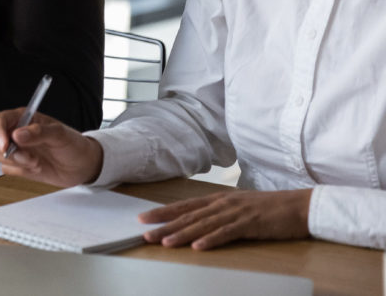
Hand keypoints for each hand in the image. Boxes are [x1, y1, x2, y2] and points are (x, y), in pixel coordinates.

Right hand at [0, 108, 103, 186]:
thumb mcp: (60, 135)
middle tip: (26, 157)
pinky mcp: (18, 165)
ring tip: (35, 161)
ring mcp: (16, 149)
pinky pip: (5, 168)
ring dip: (14, 161)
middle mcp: (15, 132)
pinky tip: (36, 167)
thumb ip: (39, 132)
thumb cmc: (74, 145)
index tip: (5, 145)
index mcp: (23, 118)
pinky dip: (19, 171)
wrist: (83, 166)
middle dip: (4, 150)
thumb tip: (18, 134)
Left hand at [138, 189, 312, 249]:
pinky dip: (211, 239)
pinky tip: (198, 246)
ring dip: (182, 234)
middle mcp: (223, 203)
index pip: (185, 206)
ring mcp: (236, 212)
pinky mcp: (250, 223)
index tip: (143, 218)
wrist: (300, 205)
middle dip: (165, 225)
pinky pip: (227, 232)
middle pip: (189, 215)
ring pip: (203, 224)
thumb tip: (200, 221)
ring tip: (165, 242)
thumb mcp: (240, 207)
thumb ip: (220, 212)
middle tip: (144, 233)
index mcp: (219, 199)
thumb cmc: (270, 208)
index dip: (163, 212)